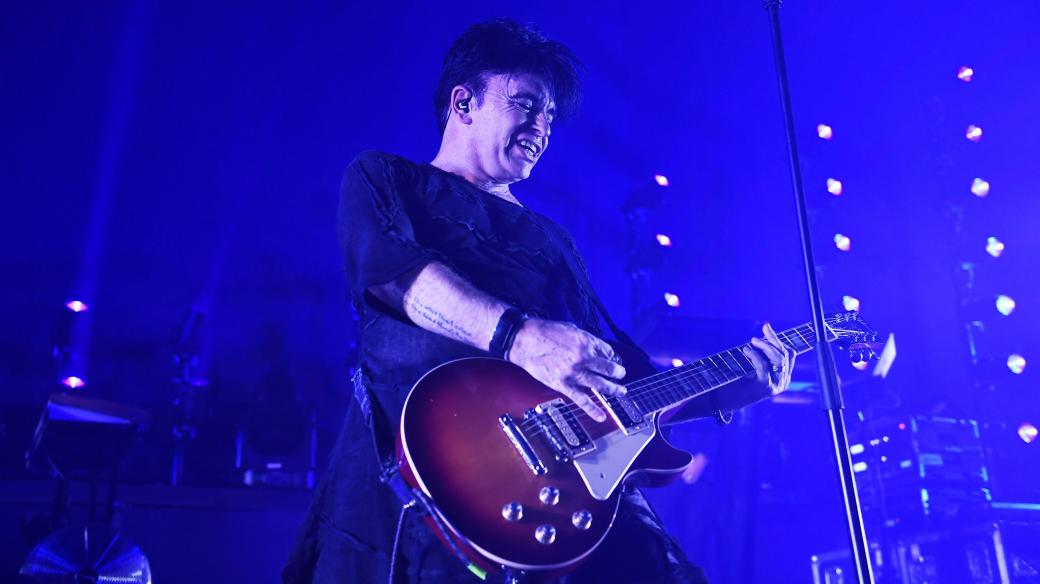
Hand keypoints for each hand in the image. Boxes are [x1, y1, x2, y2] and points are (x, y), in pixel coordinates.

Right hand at [507, 318, 626, 422]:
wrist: (525, 341)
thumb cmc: (545, 331)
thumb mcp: (571, 329)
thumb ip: (585, 339)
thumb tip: (595, 347)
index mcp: (586, 342)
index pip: (607, 351)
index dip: (612, 356)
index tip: (613, 359)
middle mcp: (583, 358)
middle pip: (608, 368)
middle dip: (618, 372)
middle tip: (621, 374)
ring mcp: (574, 373)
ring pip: (600, 385)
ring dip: (614, 389)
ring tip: (622, 392)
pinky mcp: (563, 385)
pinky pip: (581, 400)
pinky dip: (593, 409)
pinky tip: (602, 415)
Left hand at [740, 323, 794, 397]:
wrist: (724, 400)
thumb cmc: (737, 380)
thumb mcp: (754, 364)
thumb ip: (762, 353)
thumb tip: (766, 334)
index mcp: (784, 375)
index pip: (790, 354)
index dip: (779, 340)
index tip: (766, 330)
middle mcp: (783, 381)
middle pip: (784, 355)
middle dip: (774, 339)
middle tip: (764, 327)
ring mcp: (776, 385)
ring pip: (778, 359)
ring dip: (766, 346)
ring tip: (752, 340)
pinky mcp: (765, 387)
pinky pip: (764, 366)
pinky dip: (755, 356)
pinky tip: (746, 350)